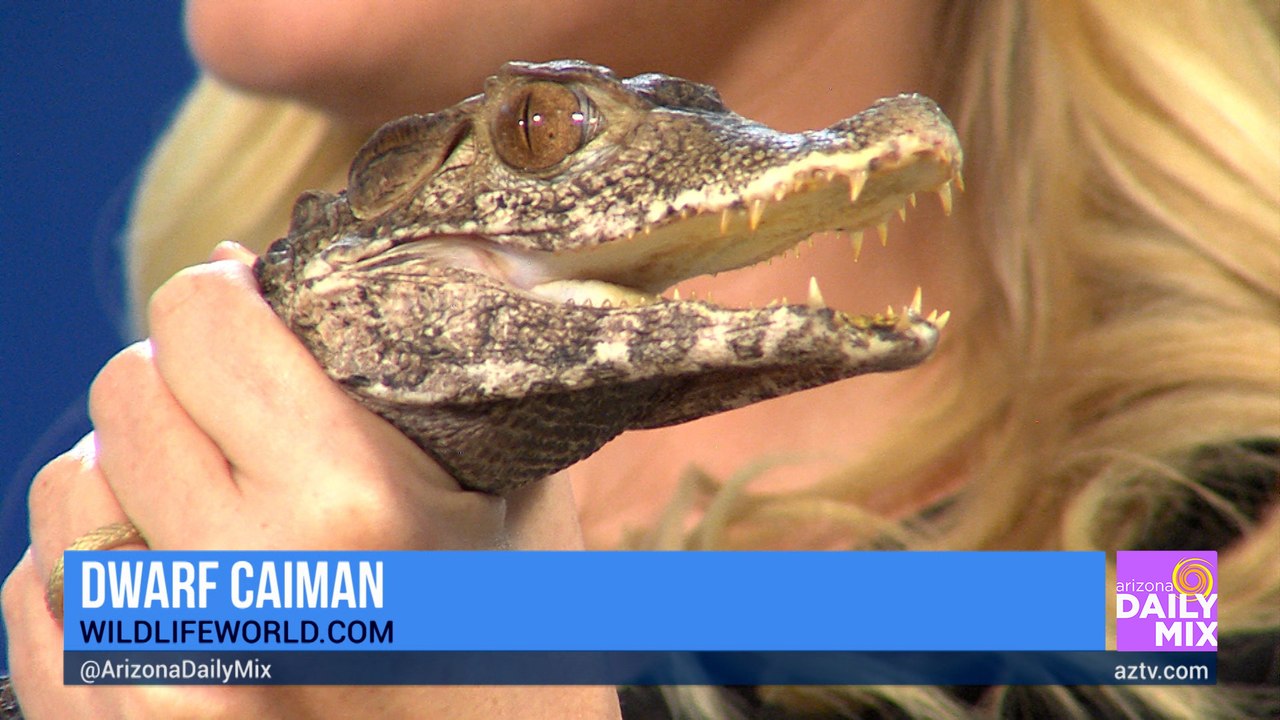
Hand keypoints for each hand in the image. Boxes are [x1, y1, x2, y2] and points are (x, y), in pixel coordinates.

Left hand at [3, 245, 619, 717]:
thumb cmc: (526, 654)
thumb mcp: (527, 505)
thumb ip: (464, 377)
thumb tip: (413, 246)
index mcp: (354, 507)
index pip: (203, 320)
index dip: (233, 294)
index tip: (265, 312)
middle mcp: (244, 590)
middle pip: (126, 394)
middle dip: (187, 380)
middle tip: (253, 413)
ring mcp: (167, 679)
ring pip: (71, 491)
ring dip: (135, 472)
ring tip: (218, 502)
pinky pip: (43, 598)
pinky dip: (101, 564)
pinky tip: (182, 580)